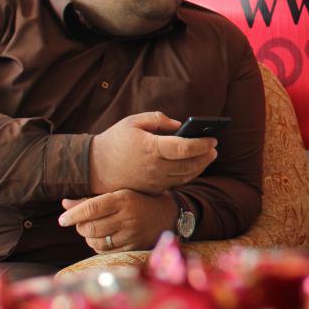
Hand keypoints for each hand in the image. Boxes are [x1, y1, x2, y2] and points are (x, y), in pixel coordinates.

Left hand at [58, 190, 177, 252]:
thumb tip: (64, 204)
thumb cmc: (140, 200)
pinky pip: (106, 251)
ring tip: (94, 230)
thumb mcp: (119, 193)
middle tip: (81, 223)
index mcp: (123, 199)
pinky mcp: (134, 248)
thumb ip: (91, 199)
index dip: (72, 215)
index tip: (62, 220)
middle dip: (80, 227)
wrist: (170, 215)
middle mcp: (128, 218)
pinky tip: (104, 238)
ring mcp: (132, 235)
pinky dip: (99, 246)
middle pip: (90, 228)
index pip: (91, 209)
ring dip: (89, 238)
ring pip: (96, 242)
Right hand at [90, 112, 216, 195]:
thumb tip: (180, 125)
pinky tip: (193, 166)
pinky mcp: (152, 189)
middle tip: (214, 148)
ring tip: (208, 156)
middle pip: (190, 164)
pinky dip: (188, 175)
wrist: (93, 167)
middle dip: (206, 156)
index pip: (185, 147)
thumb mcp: (133, 122)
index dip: (203, 143)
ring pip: (186, 176)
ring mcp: (154, 181)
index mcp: (151, 148)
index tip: (213, 138)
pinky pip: (176, 183)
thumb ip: (158, 119)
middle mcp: (155, 167)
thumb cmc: (114, 141)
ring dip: (200, 166)